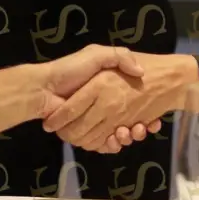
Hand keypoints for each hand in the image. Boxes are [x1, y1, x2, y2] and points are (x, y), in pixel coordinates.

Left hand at [38, 45, 161, 151]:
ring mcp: (96, 122)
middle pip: (128, 122)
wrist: (44, 88)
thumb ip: (118, 57)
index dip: (147, 110)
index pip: (133, 101)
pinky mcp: (88, 134)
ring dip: (129, 136)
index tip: (155, 114)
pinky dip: (113, 145)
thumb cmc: (70, 69)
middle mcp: (103, 107)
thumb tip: (140, 72)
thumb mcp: (97, 54)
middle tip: (145, 126)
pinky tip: (119, 138)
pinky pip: (104, 144)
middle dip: (139, 127)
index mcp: (107, 90)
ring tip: (135, 130)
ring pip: (119, 136)